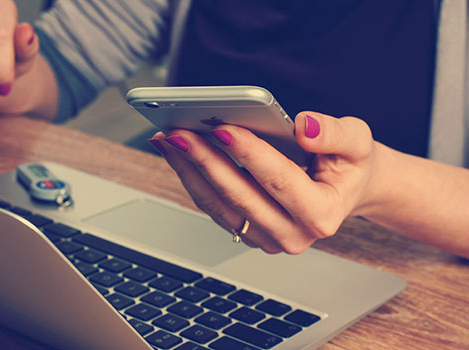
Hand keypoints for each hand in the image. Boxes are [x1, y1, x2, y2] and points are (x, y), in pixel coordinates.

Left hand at [149, 112, 377, 253]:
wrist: (345, 189)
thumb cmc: (349, 165)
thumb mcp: (358, 142)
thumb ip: (336, 134)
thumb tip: (303, 127)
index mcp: (323, 214)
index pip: (279, 181)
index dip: (249, 154)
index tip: (222, 128)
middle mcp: (293, 235)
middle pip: (240, 196)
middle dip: (206, 161)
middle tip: (180, 132)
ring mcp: (268, 238)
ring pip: (219, 205)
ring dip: (190, 171)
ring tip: (169, 139)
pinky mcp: (249, 232)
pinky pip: (214, 207)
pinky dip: (193, 179)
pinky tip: (178, 154)